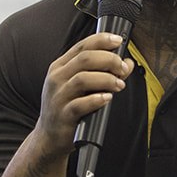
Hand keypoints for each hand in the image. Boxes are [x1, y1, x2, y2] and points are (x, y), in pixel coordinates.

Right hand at [32, 33, 132, 152]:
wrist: (49, 137)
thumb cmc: (66, 108)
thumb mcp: (81, 87)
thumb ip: (103, 72)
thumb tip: (128, 63)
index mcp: (60, 67)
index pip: (82, 45)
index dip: (102, 40)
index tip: (118, 41)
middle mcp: (57, 78)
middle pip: (85, 59)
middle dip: (109, 60)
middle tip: (122, 67)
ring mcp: (58, 96)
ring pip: (82, 79)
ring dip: (106, 79)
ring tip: (119, 84)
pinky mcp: (63, 115)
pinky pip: (79, 104)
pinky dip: (96, 99)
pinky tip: (107, 98)